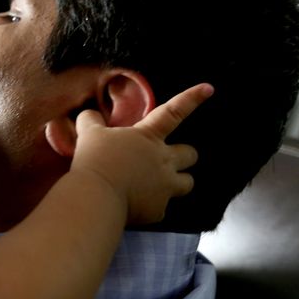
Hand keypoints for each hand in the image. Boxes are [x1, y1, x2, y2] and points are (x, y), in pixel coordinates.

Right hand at [71, 83, 213, 224]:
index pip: (173, 111)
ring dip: (178, 181)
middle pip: (190, 154)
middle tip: (168, 159)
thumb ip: (92, 121)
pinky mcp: (159, 210)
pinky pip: (162, 208)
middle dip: (184, 155)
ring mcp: (165, 186)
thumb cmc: (95, 160)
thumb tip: (90, 115)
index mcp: (148, 137)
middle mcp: (163, 160)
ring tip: (162, 184)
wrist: (97, 196)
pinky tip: (137, 206)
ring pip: (188, 183)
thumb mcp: (89, 134)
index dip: (192, 98)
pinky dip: (152, 206)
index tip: (209, 88)